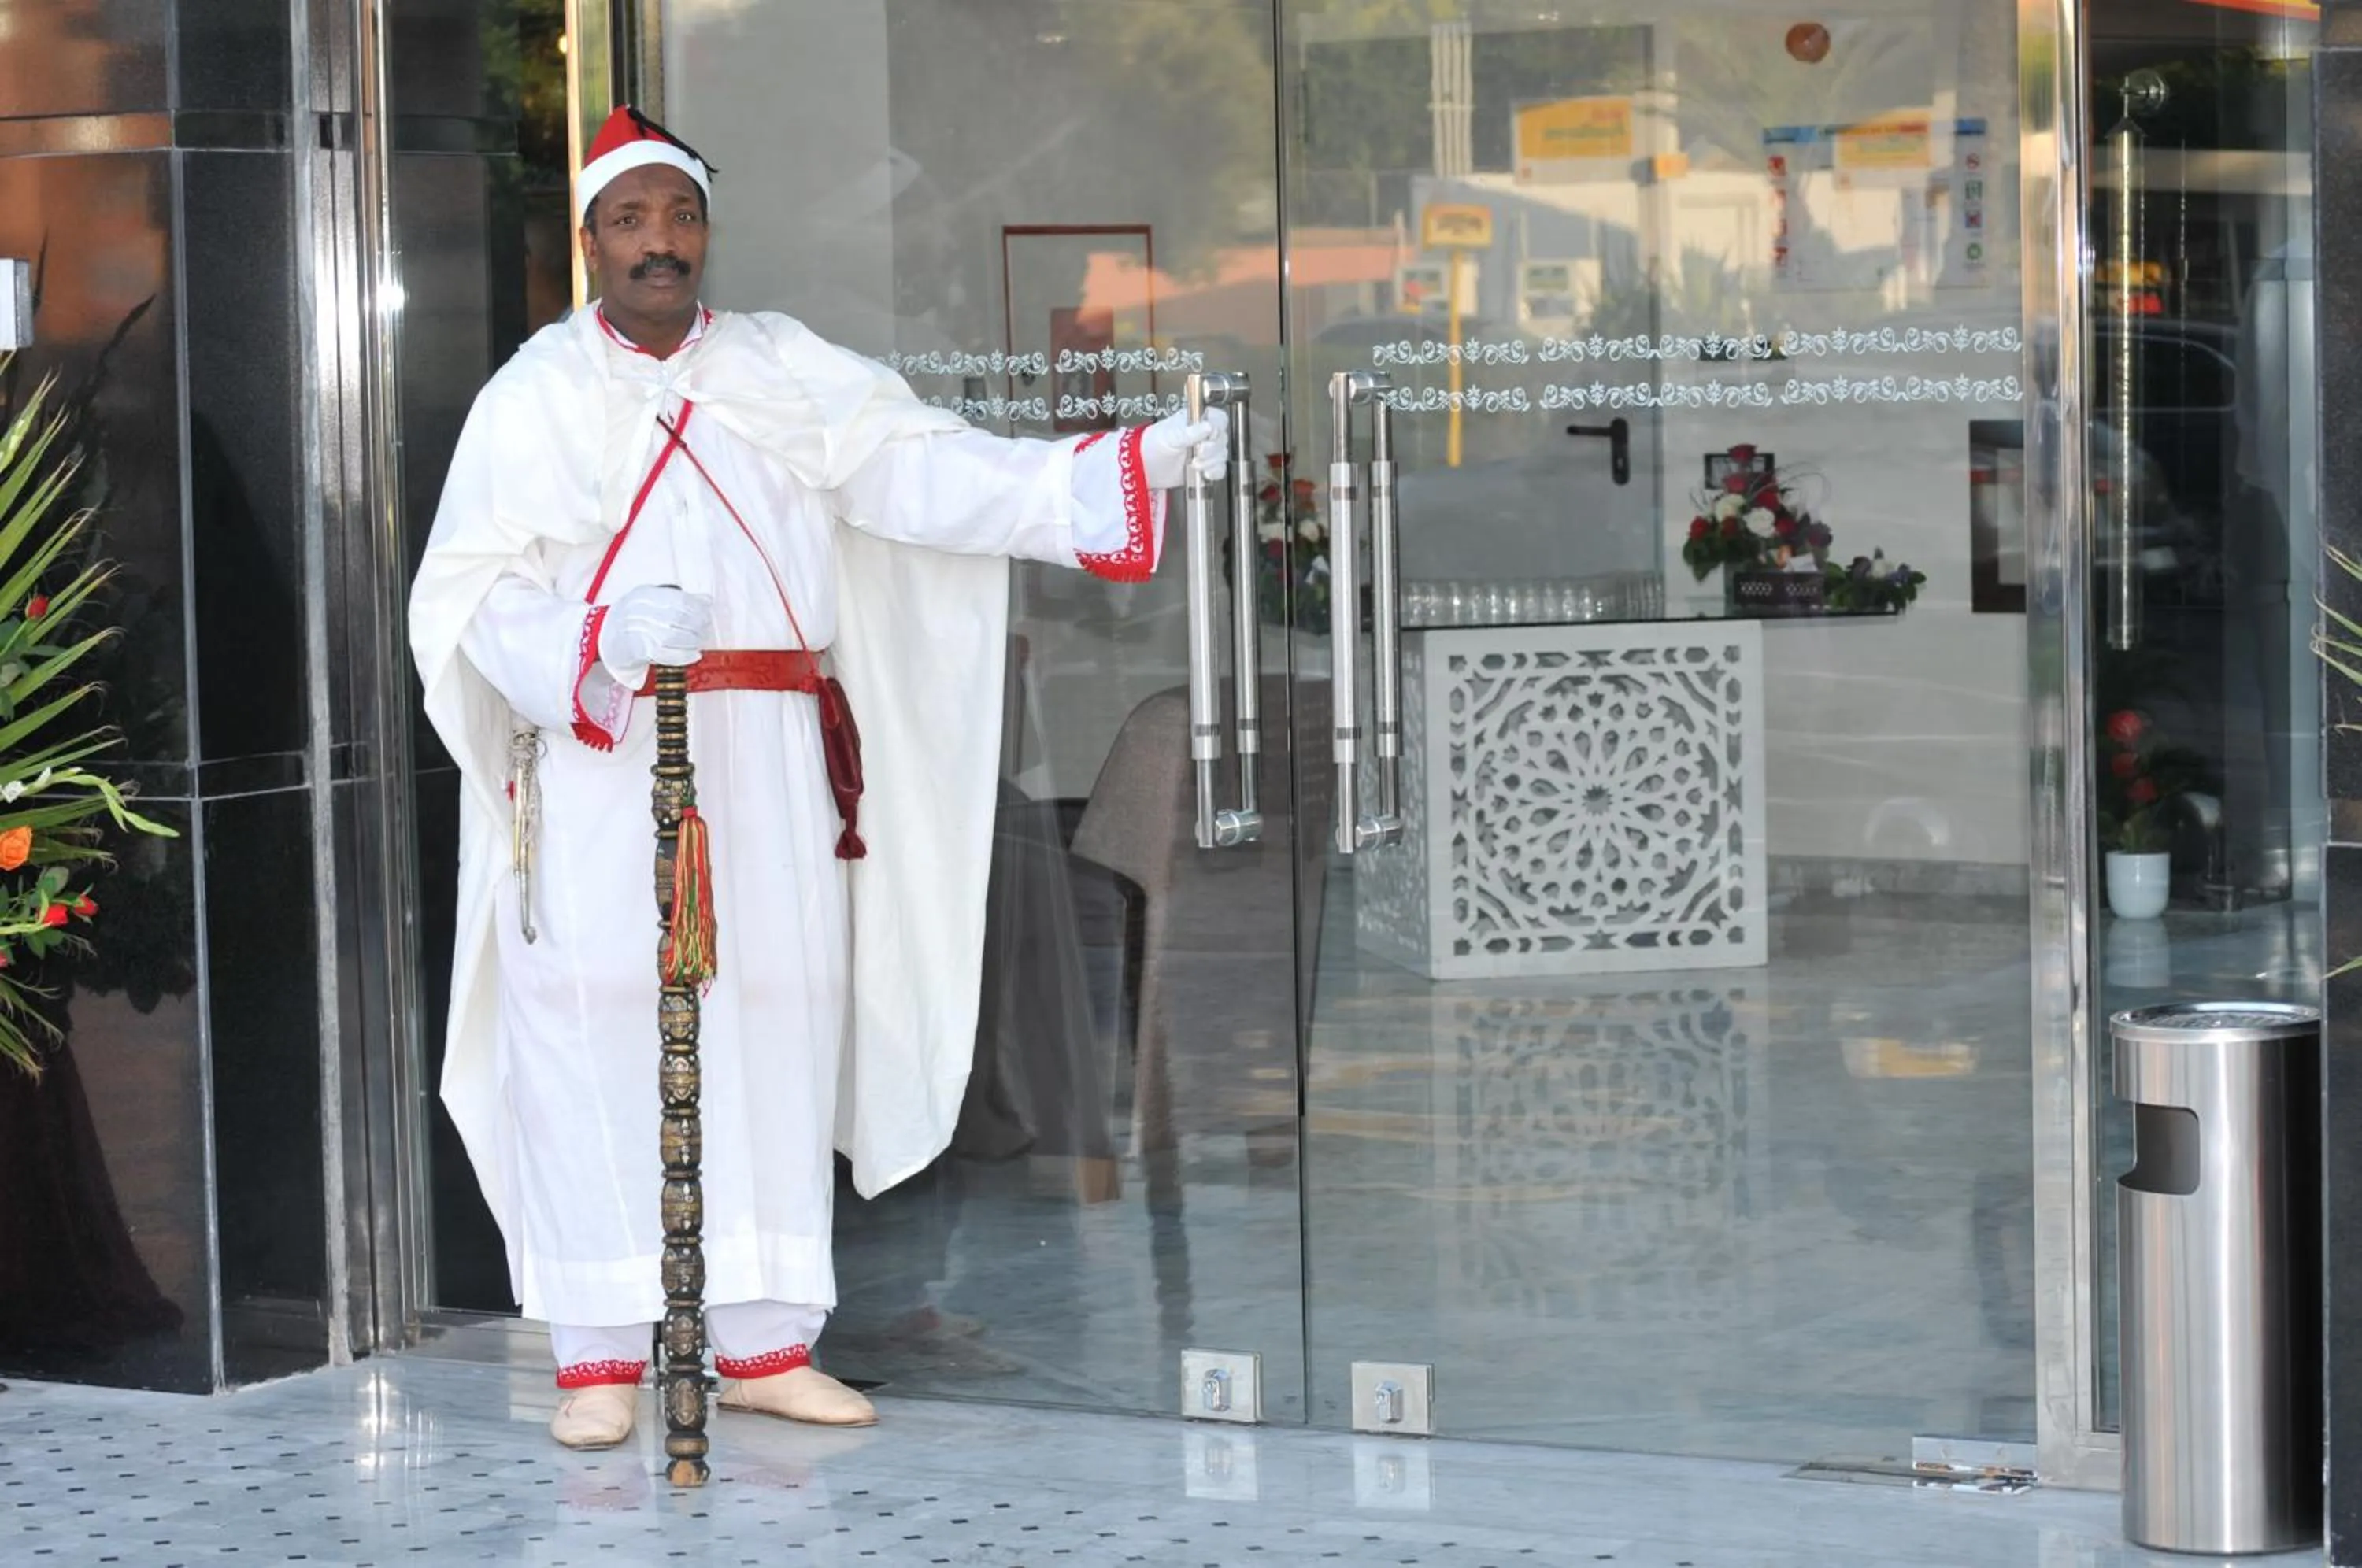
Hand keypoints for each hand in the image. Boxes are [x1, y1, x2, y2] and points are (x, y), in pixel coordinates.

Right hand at [597, 585, 713, 677]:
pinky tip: (694, 655)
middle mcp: (639, 610)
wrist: (602, 637)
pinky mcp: (636, 650)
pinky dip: (684, 655)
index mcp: (644, 595)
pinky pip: (665, 653)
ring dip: (692, 641)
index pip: (678, 599)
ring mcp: (636, 630)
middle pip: (677, 617)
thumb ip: (677, 599)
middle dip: (697, 625)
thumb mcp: (650, 601)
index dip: (697, 608)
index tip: (706, 613)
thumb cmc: (630, 619)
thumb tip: (706, 600)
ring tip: (698, 642)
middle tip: (704, 630)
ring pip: (673, 635)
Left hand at [1139, 406, 1228, 488]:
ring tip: (1195, 463)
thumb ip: (1190, 432)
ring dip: (1211, 462)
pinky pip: (1219, 469)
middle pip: (1222, 438)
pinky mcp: (1204, 467)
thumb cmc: (1153, 444)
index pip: (1219, 419)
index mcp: (1196, 420)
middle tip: (1199, 452)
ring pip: (1222, 455)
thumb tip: (1209, 427)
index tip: (1209, 435)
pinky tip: (1204, 473)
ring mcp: (1205, 451)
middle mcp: (1203, 434)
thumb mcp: (1171, 435)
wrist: (1145, 466)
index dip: (1218, 427)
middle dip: (1212, 448)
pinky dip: (1214, 472)